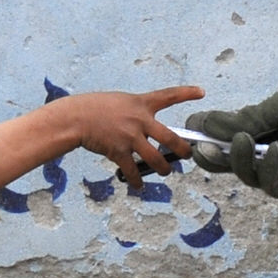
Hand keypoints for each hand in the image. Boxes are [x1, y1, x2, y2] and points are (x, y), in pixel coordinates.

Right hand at [58, 87, 199, 183]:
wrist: (75, 117)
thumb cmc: (95, 108)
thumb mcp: (120, 102)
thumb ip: (136, 113)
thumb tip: (146, 130)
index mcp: (141, 103)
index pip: (168, 95)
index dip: (186, 93)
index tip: (201, 92)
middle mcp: (140, 120)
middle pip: (169, 137)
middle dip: (182, 149)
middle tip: (187, 155)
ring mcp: (130, 136)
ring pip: (156, 158)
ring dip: (163, 169)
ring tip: (166, 172)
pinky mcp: (119, 151)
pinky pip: (133, 170)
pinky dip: (137, 180)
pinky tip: (139, 185)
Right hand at [187, 55, 277, 198]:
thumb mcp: (273, 109)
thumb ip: (239, 121)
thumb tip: (199, 122)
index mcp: (259, 132)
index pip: (223, 141)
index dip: (205, 139)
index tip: (189, 131)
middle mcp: (265, 153)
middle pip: (228, 164)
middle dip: (213, 157)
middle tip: (200, 147)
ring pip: (246, 175)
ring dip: (239, 160)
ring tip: (242, 141)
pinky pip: (270, 183)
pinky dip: (267, 168)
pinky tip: (275, 150)